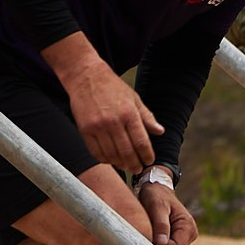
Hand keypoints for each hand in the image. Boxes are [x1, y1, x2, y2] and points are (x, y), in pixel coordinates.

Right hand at [56, 51, 161, 173]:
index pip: (141, 142)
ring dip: (120, 164)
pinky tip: (110, 159)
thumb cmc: (111, 86)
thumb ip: (147, 116)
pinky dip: (104, 160)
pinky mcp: (85, 129)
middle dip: (135, 164)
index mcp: (129, 113)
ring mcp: (98, 126)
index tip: (148, 161)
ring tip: (125, 166)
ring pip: (112, 155)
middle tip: (137, 169)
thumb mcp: (133, 98)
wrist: (86, 75)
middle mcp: (113, 121)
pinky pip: (96, 152)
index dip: (147, 156)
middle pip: (127, 152)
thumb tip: (160, 131)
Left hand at [141, 180, 196, 244]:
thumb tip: (162, 243)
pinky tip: (151, 236)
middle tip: (145, 236)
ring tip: (148, 233)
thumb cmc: (157, 195)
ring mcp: (184, 239)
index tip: (147, 240)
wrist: (157, 189)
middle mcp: (189, 235)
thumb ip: (161, 225)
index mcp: (188, 227)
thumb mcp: (157, 206)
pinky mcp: (176, 240)